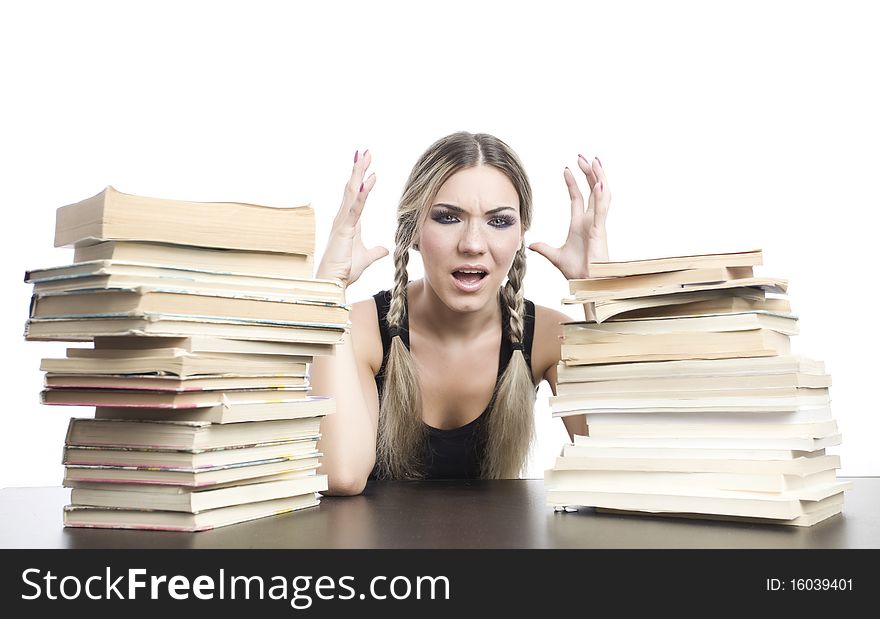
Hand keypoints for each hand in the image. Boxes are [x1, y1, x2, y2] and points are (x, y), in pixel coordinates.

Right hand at [315, 149, 388, 286]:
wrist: (333, 283)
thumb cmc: (344, 271)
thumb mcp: (365, 258)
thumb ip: (375, 251)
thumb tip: (384, 248)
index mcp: (349, 222)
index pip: (356, 195)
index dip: (361, 179)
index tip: (367, 165)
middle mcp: (343, 219)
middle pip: (352, 188)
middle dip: (358, 169)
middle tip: (364, 151)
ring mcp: (342, 223)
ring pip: (352, 193)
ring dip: (358, 174)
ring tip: (364, 157)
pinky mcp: (344, 230)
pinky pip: (355, 209)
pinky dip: (361, 195)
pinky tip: (366, 181)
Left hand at [528, 154, 609, 278]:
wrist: (587, 283)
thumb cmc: (578, 272)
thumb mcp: (556, 257)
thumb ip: (545, 249)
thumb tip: (531, 245)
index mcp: (580, 224)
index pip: (578, 198)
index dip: (573, 183)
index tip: (566, 169)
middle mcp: (590, 221)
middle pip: (592, 190)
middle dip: (588, 173)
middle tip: (582, 157)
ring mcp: (597, 224)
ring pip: (601, 195)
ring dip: (598, 177)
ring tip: (594, 161)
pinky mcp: (600, 231)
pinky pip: (602, 210)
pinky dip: (601, 196)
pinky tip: (599, 183)